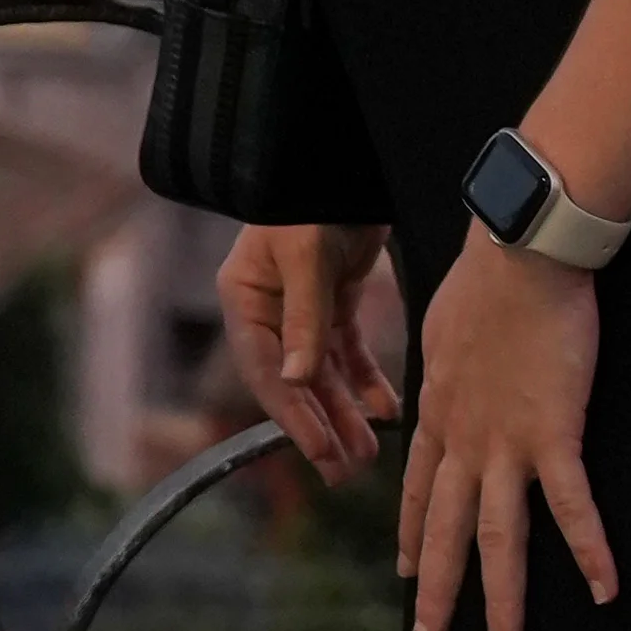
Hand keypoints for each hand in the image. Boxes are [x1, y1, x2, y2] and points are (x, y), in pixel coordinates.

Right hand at [218, 223, 396, 488]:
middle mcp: (269, 311)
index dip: (293, 416)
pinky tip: (384, 409)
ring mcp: (302, 308)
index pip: (267, 372)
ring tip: (368, 454)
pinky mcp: (335, 300)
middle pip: (295, 383)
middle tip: (344, 471)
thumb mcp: (305, 258)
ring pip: (323, 374)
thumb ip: (305, 318)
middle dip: (321, 427)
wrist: (340, 159)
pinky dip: (363, 380)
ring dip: (345, 412)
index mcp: (246, 302)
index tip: (318, 451)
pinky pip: (347, 351)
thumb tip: (299, 382)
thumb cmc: (309, 201)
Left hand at [399, 233, 615, 630]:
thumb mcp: (445, 329)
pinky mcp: (554, 434)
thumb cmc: (487, 278)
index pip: (419, 491)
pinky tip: (606, 591)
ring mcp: (505, 443)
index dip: (413, 536)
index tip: (407, 574)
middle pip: (446, 533)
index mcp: (438, 415)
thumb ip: (448, 364)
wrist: (518, 253)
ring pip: (496, 539)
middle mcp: (463, 441)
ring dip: (501, 601)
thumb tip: (451, 366)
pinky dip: (589, 551)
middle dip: (437, 595)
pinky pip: (570, 507)